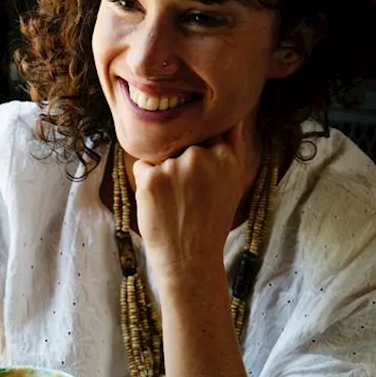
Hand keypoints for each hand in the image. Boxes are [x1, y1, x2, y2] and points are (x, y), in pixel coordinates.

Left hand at [132, 122, 257, 277]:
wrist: (190, 258)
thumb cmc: (211, 222)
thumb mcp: (233, 183)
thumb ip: (231, 148)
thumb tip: (231, 118)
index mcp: (225, 155)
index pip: (205, 134)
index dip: (198, 154)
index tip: (200, 178)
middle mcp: (202, 156)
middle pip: (180, 144)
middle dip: (179, 163)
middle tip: (188, 197)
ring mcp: (175, 165)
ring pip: (160, 156)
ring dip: (162, 174)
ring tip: (175, 202)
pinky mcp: (151, 177)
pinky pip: (142, 167)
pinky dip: (145, 183)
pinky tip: (159, 204)